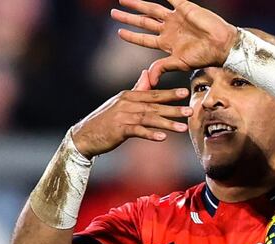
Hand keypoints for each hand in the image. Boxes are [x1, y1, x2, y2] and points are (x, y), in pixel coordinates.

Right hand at [71, 69, 192, 156]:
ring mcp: (123, 117)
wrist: (85, 135)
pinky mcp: (119, 130)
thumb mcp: (120, 102)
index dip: (169, 94)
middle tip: (190, 110)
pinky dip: (151, 134)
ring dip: (167, 123)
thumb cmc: (105, 120)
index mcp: (129, 96)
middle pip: (154, 106)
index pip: (153, 94)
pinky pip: (138, 132)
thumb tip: (146, 73)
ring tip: (183, 128)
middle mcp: (127, 104)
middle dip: (173, 108)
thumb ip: (136, 89)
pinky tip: (163, 138)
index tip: (185, 93)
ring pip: (150, 119)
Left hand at [110, 0, 236, 85]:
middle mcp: (169, 29)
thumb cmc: (204, 56)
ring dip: (137, 3)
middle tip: (113, 12)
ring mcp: (175, 18)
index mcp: (167, 44)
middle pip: (144, 22)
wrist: (221, 44)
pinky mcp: (184, 7)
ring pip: (151, 8)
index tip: (119, 32)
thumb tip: (148, 79)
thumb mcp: (180, 64)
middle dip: (128, 17)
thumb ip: (162, 68)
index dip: (132, 36)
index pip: (144, 39)